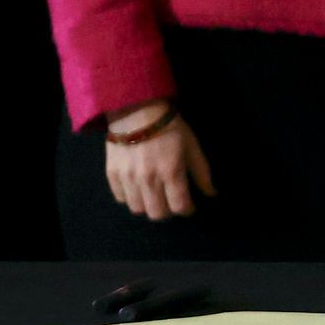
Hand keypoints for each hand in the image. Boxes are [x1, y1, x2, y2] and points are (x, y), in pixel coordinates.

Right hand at [103, 102, 214, 221]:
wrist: (138, 110)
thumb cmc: (171, 127)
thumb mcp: (192, 147)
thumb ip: (201, 173)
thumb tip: (212, 194)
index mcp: (171, 172)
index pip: (179, 206)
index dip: (187, 210)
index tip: (190, 206)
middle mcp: (148, 179)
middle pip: (157, 214)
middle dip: (168, 212)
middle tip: (171, 201)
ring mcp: (128, 178)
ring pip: (138, 209)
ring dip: (149, 206)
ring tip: (155, 196)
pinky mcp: (112, 174)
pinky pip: (121, 198)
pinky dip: (131, 198)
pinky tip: (138, 189)